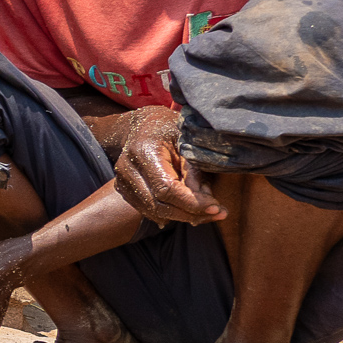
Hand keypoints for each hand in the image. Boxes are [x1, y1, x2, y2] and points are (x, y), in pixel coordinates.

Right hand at [111, 107, 223, 226]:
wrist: (142, 126)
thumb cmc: (170, 129)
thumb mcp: (188, 139)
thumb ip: (194, 168)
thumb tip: (203, 199)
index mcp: (144, 151)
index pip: (166, 188)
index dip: (192, 203)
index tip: (217, 207)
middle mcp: (127, 169)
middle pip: (159, 206)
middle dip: (191, 213)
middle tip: (219, 213)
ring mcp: (122, 182)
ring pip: (155, 213)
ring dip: (184, 216)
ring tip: (209, 210)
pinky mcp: (125, 192)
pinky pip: (151, 211)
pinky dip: (173, 213)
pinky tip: (191, 208)